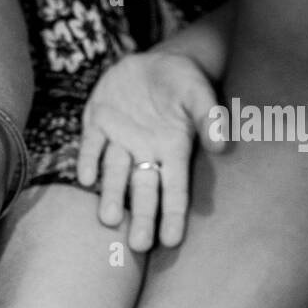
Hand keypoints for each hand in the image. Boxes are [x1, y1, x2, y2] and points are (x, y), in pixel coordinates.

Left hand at [78, 51, 224, 250]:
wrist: (153, 62)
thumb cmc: (182, 82)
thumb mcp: (198, 92)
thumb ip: (209, 117)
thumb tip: (221, 146)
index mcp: (172, 153)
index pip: (174, 191)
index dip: (173, 215)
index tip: (172, 241)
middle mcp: (144, 155)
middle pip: (143, 191)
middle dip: (142, 217)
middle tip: (139, 245)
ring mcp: (119, 142)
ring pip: (115, 174)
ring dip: (112, 196)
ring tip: (110, 219)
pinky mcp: (97, 125)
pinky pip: (92, 146)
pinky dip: (89, 160)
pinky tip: (86, 178)